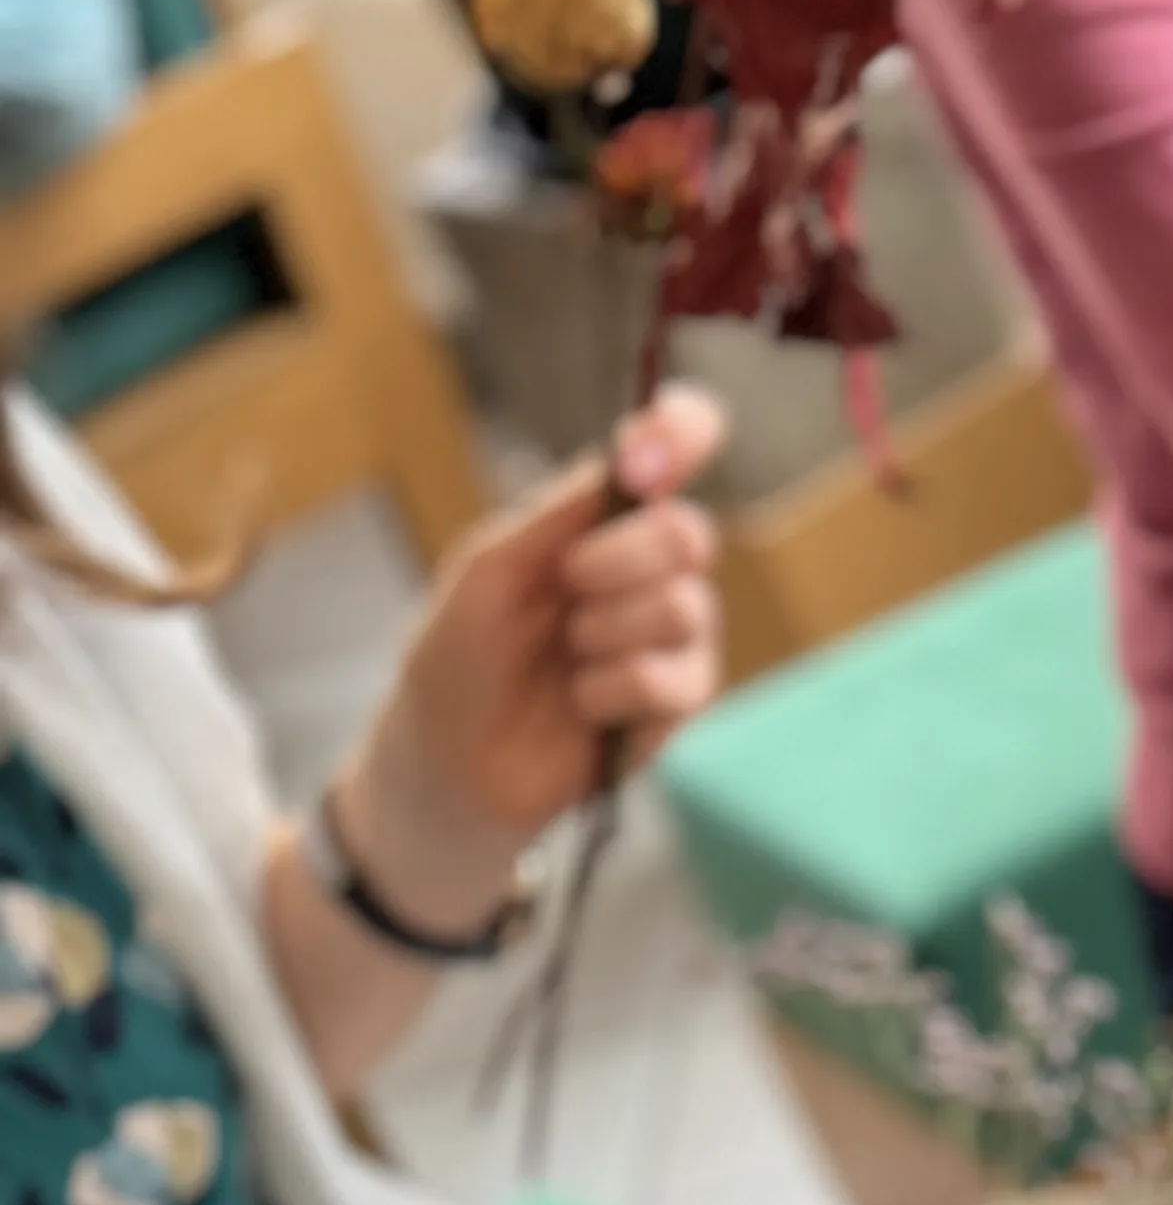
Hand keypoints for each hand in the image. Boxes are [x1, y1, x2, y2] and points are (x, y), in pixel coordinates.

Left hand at [347, 384, 729, 934]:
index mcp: (599, 525)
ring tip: (565, 663)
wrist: (449, 770)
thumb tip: (629, 460)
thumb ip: (557, 513)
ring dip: (608, 635)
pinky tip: (583, 706)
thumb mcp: (487, 571)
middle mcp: (647, 575)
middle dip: (622, 561)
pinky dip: (617, 690)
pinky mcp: (680, 710)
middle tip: (566, 588)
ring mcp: (671, 642)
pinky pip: (679, 680)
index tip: (654, 451)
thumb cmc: (457, 663)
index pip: (666, 454)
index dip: (680, 434)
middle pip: (689, 535)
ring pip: (687, 610)